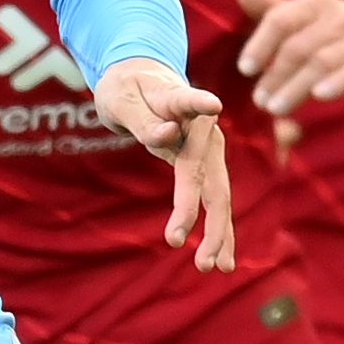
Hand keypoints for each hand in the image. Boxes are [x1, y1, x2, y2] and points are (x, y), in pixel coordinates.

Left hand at [93, 56, 233, 270]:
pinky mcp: (206, 164)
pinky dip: (218, 228)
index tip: (212, 104)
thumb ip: (143, 120)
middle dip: (204, 214)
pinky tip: (221, 259)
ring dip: (218, 230)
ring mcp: (209, 147)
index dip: (198, 103)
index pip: (187, 101)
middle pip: (207, 171)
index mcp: (178, 100)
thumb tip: (167, 137)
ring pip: (218, 192)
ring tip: (211, 266)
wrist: (143, 77)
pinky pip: (214, 199)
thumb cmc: (127, 87)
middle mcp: (203, 126)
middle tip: (192, 250)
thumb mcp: (122, 98)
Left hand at [235, 0, 343, 115]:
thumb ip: (272, 9)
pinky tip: (319, 96)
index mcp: (313, 2)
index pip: (280, 21)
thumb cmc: (330, 32)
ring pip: (321, 62)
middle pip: (298, 47)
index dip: (260, 45)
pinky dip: (336, 83)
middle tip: (260, 101)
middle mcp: (337, 15)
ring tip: (276, 109)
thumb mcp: (303, 17)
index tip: (244, 70)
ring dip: (295, 87)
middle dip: (275, 76)